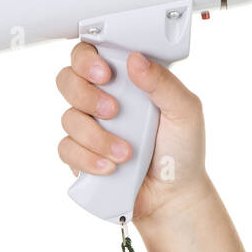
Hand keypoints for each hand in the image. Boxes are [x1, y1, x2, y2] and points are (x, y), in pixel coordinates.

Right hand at [56, 42, 210, 224]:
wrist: (173, 197)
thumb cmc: (183, 150)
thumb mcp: (185, 111)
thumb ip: (163, 83)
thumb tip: (135, 59)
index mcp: (127, 81)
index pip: (91, 54)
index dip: (87, 58)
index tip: (104, 73)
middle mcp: (103, 99)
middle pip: (67, 79)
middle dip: (86, 94)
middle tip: (113, 110)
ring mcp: (89, 127)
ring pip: (68, 117)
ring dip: (96, 136)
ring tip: (126, 153)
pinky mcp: (80, 155)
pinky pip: (67, 149)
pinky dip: (88, 158)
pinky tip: (111, 167)